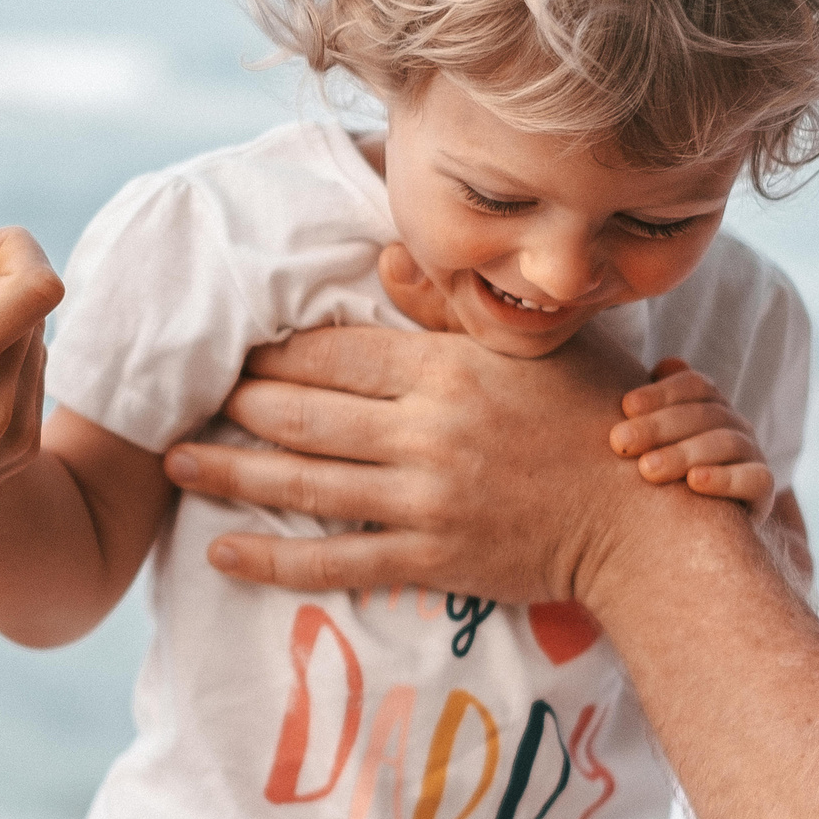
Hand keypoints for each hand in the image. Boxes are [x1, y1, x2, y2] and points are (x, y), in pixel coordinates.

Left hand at [162, 316, 704, 605]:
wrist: (643, 525)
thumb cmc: (599, 421)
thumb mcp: (534, 345)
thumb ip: (452, 308)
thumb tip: (383, 257)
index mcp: (446, 368)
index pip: (335, 351)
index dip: (276, 350)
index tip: (236, 346)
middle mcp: (425, 431)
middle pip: (304, 412)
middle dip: (238, 404)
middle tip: (190, 396)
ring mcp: (424, 499)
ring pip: (305, 484)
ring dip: (231, 472)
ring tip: (175, 462)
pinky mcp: (430, 558)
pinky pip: (336, 560)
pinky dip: (274, 560)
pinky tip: (221, 553)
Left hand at [611, 358, 776, 518]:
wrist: (706, 527)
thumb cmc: (670, 477)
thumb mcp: (658, 440)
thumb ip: (654, 407)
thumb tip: (662, 365)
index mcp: (712, 405)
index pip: (695, 385)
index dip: (662, 392)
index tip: (626, 406)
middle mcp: (736, 425)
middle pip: (704, 414)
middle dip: (659, 426)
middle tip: (621, 441)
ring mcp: (752, 455)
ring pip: (726, 443)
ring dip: (683, 454)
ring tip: (647, 468)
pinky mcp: (762, 491)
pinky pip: (753, 479)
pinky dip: (724, 479)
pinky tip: (694, 482)